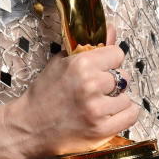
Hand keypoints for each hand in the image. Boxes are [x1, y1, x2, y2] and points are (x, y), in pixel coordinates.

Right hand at [5, 42, 136, 158]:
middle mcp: (90, 84)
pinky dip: (124, 115)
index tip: (102, 68)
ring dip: (116, 101)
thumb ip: (88, 46)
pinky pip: (130, 116)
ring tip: (99, 104)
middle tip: (98, 89)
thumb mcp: (61, 62)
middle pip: (124, 76)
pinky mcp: (100, 130)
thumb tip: (110, 28)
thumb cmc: (43, 94)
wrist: (28, 127)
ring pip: (127, 98)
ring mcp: (96, 109)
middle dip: (113, 82)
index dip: (110, 61)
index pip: (117, 54)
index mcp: (80, 64)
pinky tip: (111, 114)